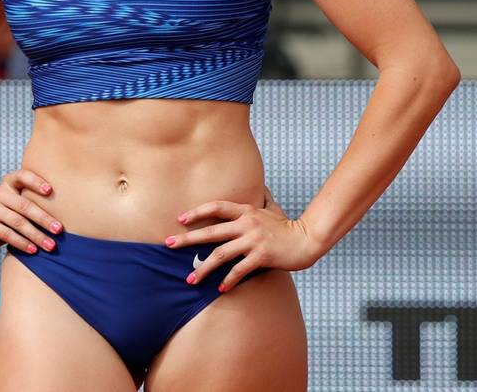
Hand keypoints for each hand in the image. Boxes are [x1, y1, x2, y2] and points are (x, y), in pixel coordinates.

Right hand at [0, 169, 64, 254]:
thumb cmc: (11, 211)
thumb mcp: (20, 199)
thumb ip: (35, 198)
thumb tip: (69, 209)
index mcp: (9, 182)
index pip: (22, 176)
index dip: (35, 181)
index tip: (50, 190)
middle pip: (24, 205)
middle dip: (43, 218)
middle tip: (59, 230)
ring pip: (17, 222)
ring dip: (36, 235)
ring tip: (50, 246)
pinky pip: (6, 234)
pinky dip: (22, 243)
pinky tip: (33, 250)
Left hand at [167, 188, 321, 291]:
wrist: (308, 239)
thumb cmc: (288, 225)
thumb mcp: (273, 208)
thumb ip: (263, 199)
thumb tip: (261, 187)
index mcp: (246, 211)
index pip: (216, 207)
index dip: (197, 212)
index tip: (180, 219)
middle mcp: (247, 223)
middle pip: (210, 232)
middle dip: (186, 239)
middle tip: (168, 245)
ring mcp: (254, 240)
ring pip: (221, 254)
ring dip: (203, 268)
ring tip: (190, 279)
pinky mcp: (262, 256)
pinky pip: (239, 270)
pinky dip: (228, 280)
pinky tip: (220, 288)